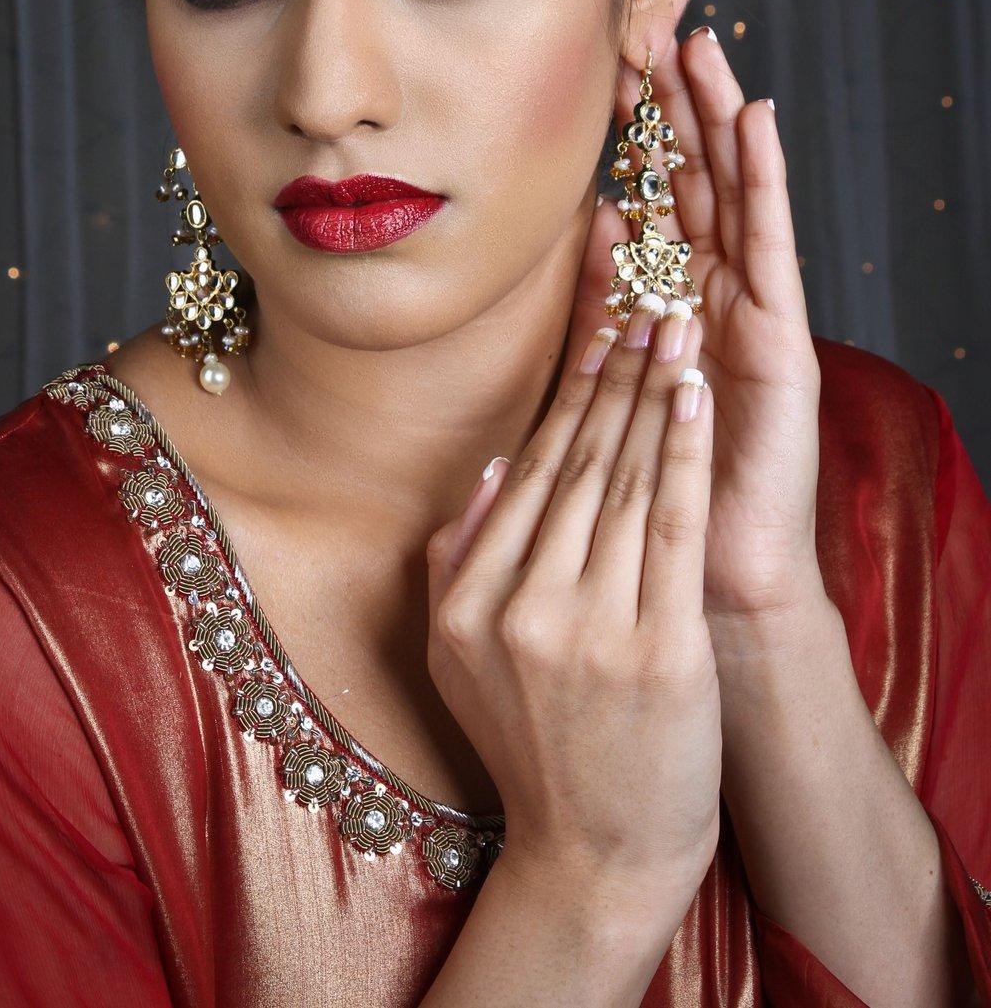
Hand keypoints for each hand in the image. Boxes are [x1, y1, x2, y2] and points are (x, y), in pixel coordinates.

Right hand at [425, 303, 721, 928]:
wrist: (598, 856)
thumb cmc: (535, 750)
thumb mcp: (456, 661)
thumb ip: (455, 561)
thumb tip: (492, 469)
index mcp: (463, 604)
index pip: (527, 472)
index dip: (566, 393)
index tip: (591, 327)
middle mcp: (518, 609)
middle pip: (575, 462)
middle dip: (612, 370)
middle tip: (639, 293)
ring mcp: (589, 629)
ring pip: (622, 480)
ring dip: (650, 390)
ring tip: (671, 322)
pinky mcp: (659, 647)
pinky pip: (670, 524)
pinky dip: (683, 449)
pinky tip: (693, 391)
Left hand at [567, 29, 827, 632]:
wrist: (706, 584)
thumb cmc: (653, 496)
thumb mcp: (614, 386)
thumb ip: (609, 305)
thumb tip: (593, 221)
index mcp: (673, 307)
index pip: (657, 202)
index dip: (637, 139)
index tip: (606, 70)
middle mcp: (716, 299)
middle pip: (698, 185)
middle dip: (679, 110)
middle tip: (655, 29)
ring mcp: (753, 315)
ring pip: (733, 196)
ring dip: (718, 120)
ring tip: (702, 48)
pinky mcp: (780, 340)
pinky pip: (768, 245)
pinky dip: (762, 180)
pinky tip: (755, 120)